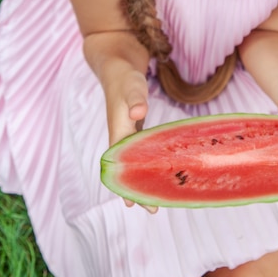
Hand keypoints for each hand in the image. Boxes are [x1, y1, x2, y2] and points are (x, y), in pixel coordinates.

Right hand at [104, 69, 157, 212]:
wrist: (117, 67)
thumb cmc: (125, 78)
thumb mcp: (132, 86)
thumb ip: (135, 100)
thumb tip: (138, 113)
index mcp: (119, 131)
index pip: (121, 166)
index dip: (126, 185)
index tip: (133, 204)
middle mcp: (121, 137)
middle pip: (127, 170)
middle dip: (137, 189)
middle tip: (154, 209)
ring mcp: (128, 134)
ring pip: (134, 163)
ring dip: (143, 179)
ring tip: (158, 196)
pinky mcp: (135, 129)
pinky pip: (141, 152)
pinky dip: (148, 163)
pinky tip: (160, 169)